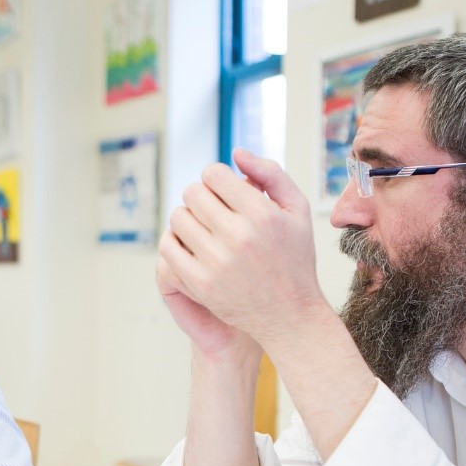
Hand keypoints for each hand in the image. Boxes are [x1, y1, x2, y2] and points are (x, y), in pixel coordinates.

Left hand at [160, 149, 326, 348]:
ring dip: (187, 218)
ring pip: (178, 218)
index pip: (213, 174)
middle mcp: (238, 236)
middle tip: (213, 210)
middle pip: (192, 193)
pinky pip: (169, 248)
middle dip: (201, 196)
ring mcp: (216, 262)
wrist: (290, 315)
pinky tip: (192, 246)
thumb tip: (235, 151)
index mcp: (261, 214)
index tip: (224, 191)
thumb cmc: (294, 258)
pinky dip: (175, 242)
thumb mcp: (296, 210)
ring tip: (203, 228)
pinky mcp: (200, 284)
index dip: (216, 178)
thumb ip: (271, 173)